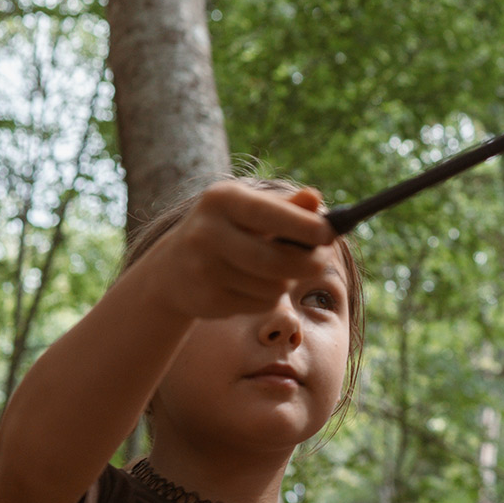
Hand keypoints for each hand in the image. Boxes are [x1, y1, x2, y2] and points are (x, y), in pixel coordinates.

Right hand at [136, 182, 338, 319]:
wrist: (173, 268)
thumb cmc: (228, 231)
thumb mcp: (250, 210)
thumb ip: (286, 206)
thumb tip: (316, 198)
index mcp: (222, 200)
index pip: (270, 214)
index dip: (305, 227)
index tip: (330, 234)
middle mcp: (207, 232)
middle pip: (277, 260)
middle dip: (309, 264)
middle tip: (322, 262)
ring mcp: (204, 268)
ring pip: (274, 286)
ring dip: (286, 283)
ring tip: (275, 272)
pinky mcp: (207, 299)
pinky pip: (261, 304)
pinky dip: (268, 298)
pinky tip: (251, 287)